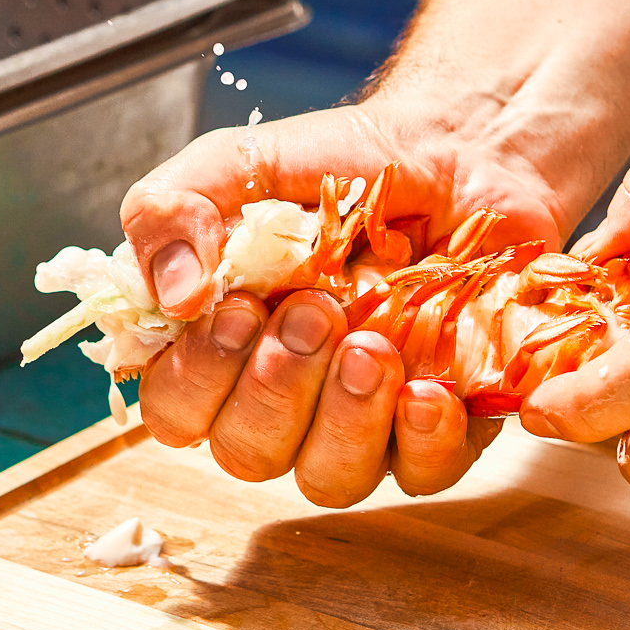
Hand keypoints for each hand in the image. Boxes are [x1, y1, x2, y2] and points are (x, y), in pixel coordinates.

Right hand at [121, 96, 568, 505]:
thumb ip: (170, 209)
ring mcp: (361, 424)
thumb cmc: (340, 167)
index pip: (177, 411)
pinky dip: (424, 440)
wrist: (459, 150)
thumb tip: (173, 296)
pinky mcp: (440, 428)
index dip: (199, 379)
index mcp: (223, 348)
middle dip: (276, 391)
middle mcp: (284, 401)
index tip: (240, 310)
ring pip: (329, 479)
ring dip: (345, 422)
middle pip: (248, 455)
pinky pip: (424, 472)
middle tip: (318, 313)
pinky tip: (427, 390)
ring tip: (373, 346)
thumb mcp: (239, 165)